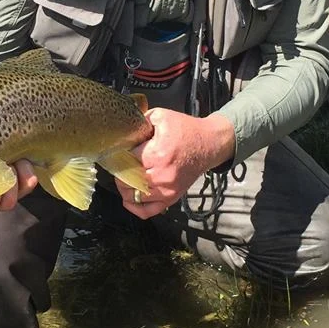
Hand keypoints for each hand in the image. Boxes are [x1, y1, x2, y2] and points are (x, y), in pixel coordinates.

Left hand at [115, 109, 235, 219]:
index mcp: (157, 154)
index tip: (118, 150)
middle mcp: (161, 175)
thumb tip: (123, 132)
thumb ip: (139, 122)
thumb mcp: (161, 116)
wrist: (209, 144)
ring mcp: (167, 190)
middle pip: (127, 180)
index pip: (126, 160)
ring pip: (133, 196)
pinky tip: (130, 197)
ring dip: (125, 187)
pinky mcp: (171, 197)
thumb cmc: (186, 130)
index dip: (119, 154)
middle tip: (121, 163)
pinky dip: (135, 207)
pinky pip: (147, 211)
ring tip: (125, 176)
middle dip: (120, 171)